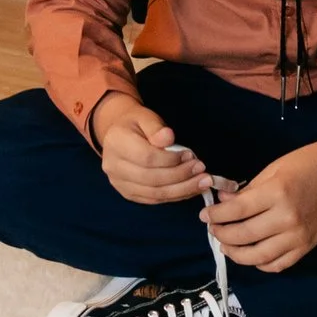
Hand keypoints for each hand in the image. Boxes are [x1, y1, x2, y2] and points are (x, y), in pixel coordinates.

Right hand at [90, 93, 209, 205]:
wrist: (119, 134)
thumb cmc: (135, 123)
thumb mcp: (144, 116)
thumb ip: (156, 127)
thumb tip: (168, 138)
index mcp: (117, 144)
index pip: (147, 158)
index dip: (171, 159)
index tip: (191, 155)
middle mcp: (114, 167)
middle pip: (152, 179)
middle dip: (181, 176)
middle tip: (203, 170)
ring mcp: (119, 184)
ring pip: (154, 193)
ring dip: (182, 190)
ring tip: (202, 182)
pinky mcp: (128, 194)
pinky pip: (154, 199)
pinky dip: (175, 196)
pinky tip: (191, 190)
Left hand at [200, 122, 316, 272]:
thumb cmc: (309, 162)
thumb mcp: (275, 168)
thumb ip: (249, 189)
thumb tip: (223, 202)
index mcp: (277, 192)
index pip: (237, 211)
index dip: (216, 215)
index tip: (204, 215)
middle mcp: (287, 218)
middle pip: (243, 236)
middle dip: (221, 234)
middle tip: (213, 229)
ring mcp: (298, 236)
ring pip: (258, 257)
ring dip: (236, 254)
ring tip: (226, 245)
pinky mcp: (307, 247)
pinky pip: (278, 264)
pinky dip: (261, 264)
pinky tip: (251, 254)